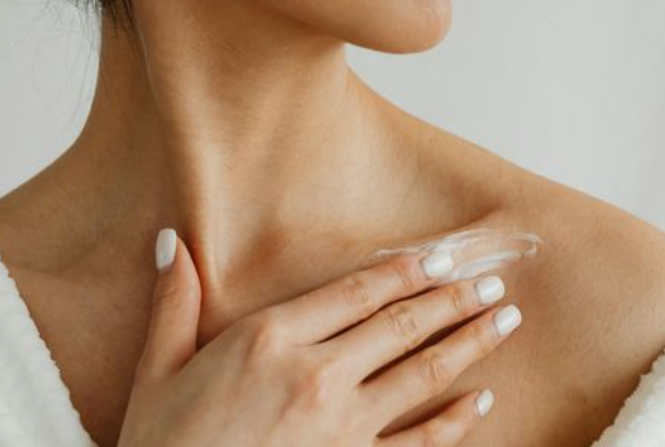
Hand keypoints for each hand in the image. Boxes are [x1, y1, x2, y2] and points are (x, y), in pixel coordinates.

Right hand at [117, 228, 518, 446]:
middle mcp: (314, 374)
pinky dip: (456, 422)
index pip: (354, 292)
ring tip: (505, 320)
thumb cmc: (162, 443)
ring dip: (469, 344)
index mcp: (268, 338)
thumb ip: (174, 301)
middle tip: (493, 280)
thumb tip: (170, 239)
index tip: (442, 257)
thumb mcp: (159, 368)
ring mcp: (340, 426)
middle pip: (399, 325)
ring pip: (420, 374)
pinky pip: (418, 443)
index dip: (405, 271)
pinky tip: (482, 402)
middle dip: (452, 300)